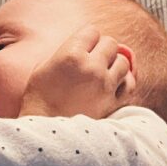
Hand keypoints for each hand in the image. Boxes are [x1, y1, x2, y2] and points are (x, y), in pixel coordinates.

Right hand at [19, 25, 135, 118]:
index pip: (92, 31)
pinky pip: (129, 84)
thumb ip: (64, 52)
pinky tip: (113, 85)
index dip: (87, 38)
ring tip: (102, 74)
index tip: (82, 48)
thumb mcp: (42, 68)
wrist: (43, 134)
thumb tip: (82, 46)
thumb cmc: (37, 101)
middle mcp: (91, 67)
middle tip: (92, 61)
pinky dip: (123, 82)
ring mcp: (104, 85)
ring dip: (114, 64)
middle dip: (102, 49)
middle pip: (110, 43)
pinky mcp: (111, 103)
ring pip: (123, 61)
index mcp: (70, 55)